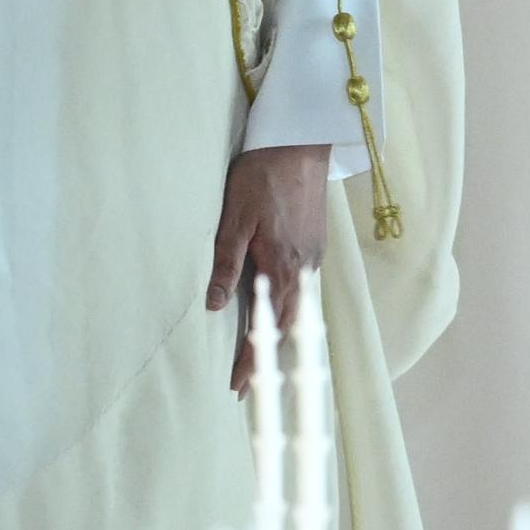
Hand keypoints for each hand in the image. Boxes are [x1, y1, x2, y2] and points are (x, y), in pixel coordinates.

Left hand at [210, 144, 333, 388]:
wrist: (302, 142)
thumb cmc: (263, 175)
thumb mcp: (235, 218)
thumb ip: (225, 263)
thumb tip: (213, 305)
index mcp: (282, 266)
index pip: (266, 326)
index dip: (252, 360)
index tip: (239, 387)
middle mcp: (304, 269)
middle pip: (288, 326)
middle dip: (267, 356)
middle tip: (248, 383)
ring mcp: (314, 258)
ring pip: (299, 309)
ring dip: (281, 335)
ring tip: (261, 355)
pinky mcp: (316, 245)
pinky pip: (304, 289)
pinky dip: (291, 310)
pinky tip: (279, 310)